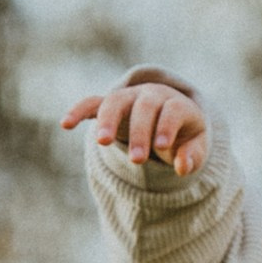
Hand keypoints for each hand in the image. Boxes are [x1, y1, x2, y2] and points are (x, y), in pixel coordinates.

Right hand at [60, 68, 207, 177]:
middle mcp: (151, 95)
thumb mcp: (196, 147)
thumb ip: (192, 157)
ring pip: (116, 101)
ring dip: (108, 119)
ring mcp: (129, 99)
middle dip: (139, 132)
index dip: (167, 126)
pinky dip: (79, 110)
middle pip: (143, 106)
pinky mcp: (111, 107)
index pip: (172, 110)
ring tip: (103, 142)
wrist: (170, 117)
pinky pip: (92, 103)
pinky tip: (66, 124)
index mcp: (175, 103)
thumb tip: (182, 167)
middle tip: (139, 160)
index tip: (162, 147)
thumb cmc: (185, 136)